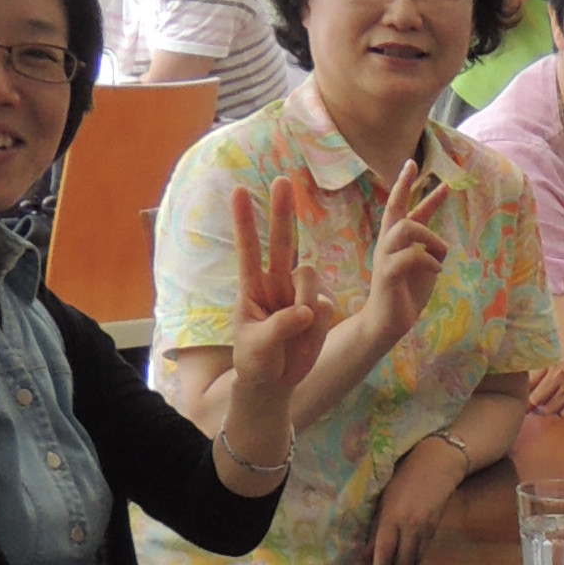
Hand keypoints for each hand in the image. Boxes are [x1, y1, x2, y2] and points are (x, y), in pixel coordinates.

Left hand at [229, 174, 332, 401]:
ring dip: (304, 304)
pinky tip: (305, 341)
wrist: (275, 384)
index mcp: (252, 289)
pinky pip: (325, 306)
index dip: (244, 221)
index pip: (247, 249)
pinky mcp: (319, 310)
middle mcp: (276, 285)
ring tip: (294, 336)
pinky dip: (317, 326)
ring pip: (310, 279)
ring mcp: (299, 295)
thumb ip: (280, 327)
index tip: (239, 190)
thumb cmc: (256, 363)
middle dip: (282, 211)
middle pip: (282, 241)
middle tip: (282, 180)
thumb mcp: (258, 348)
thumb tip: (306, 310)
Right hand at [357, 153, 450, 355]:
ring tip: (439, 255)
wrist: (386, 324)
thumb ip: (427, 248)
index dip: (406, 184)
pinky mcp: (387, 275)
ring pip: (405, 228)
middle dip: (414, 196)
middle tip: (442, 200)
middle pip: (396, 209)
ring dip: (431, 239)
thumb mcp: (423, 266)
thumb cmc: (404, 295)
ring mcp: (384, 258)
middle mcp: (386, 244)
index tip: (414, 163)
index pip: (398, 205)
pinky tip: (436, 270)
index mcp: (395, 240)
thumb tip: (441, 238)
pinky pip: (410, 255)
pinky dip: (429, 260)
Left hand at [367, 437, 459, 564]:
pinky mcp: (436, 528)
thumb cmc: (405, 475)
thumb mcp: (385, 498)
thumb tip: (367, 553)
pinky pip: (426, 552)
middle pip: (403, 563)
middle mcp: (409, 526)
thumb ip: (376, 525)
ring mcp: (425, 528)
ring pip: (416, 561)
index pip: (384, 552)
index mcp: (392, 517)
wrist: (439, 463)